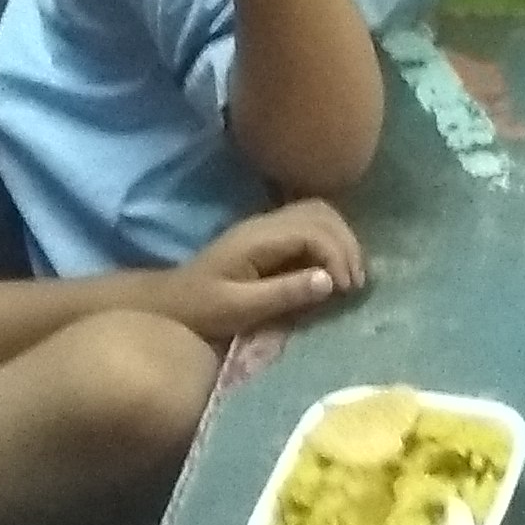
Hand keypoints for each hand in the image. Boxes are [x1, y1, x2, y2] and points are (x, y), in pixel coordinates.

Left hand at [153, 201, 367, 344]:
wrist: (170, 304)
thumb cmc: (201, 311)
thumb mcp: (240, 309)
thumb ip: (284, 294)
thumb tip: (330, 280)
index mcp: (257, 238)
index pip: (313, 230)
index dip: (337, 255)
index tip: (345, 289)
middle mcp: (264, 224)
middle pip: (321, 213)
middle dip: (346, 245)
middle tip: (355, 284)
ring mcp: (266, 227)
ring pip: (319, 214)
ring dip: (342, 241)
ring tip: (350, 277)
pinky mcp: (269, 237)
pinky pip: (311, 226)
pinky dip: (331, 243)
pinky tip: (334, 271)